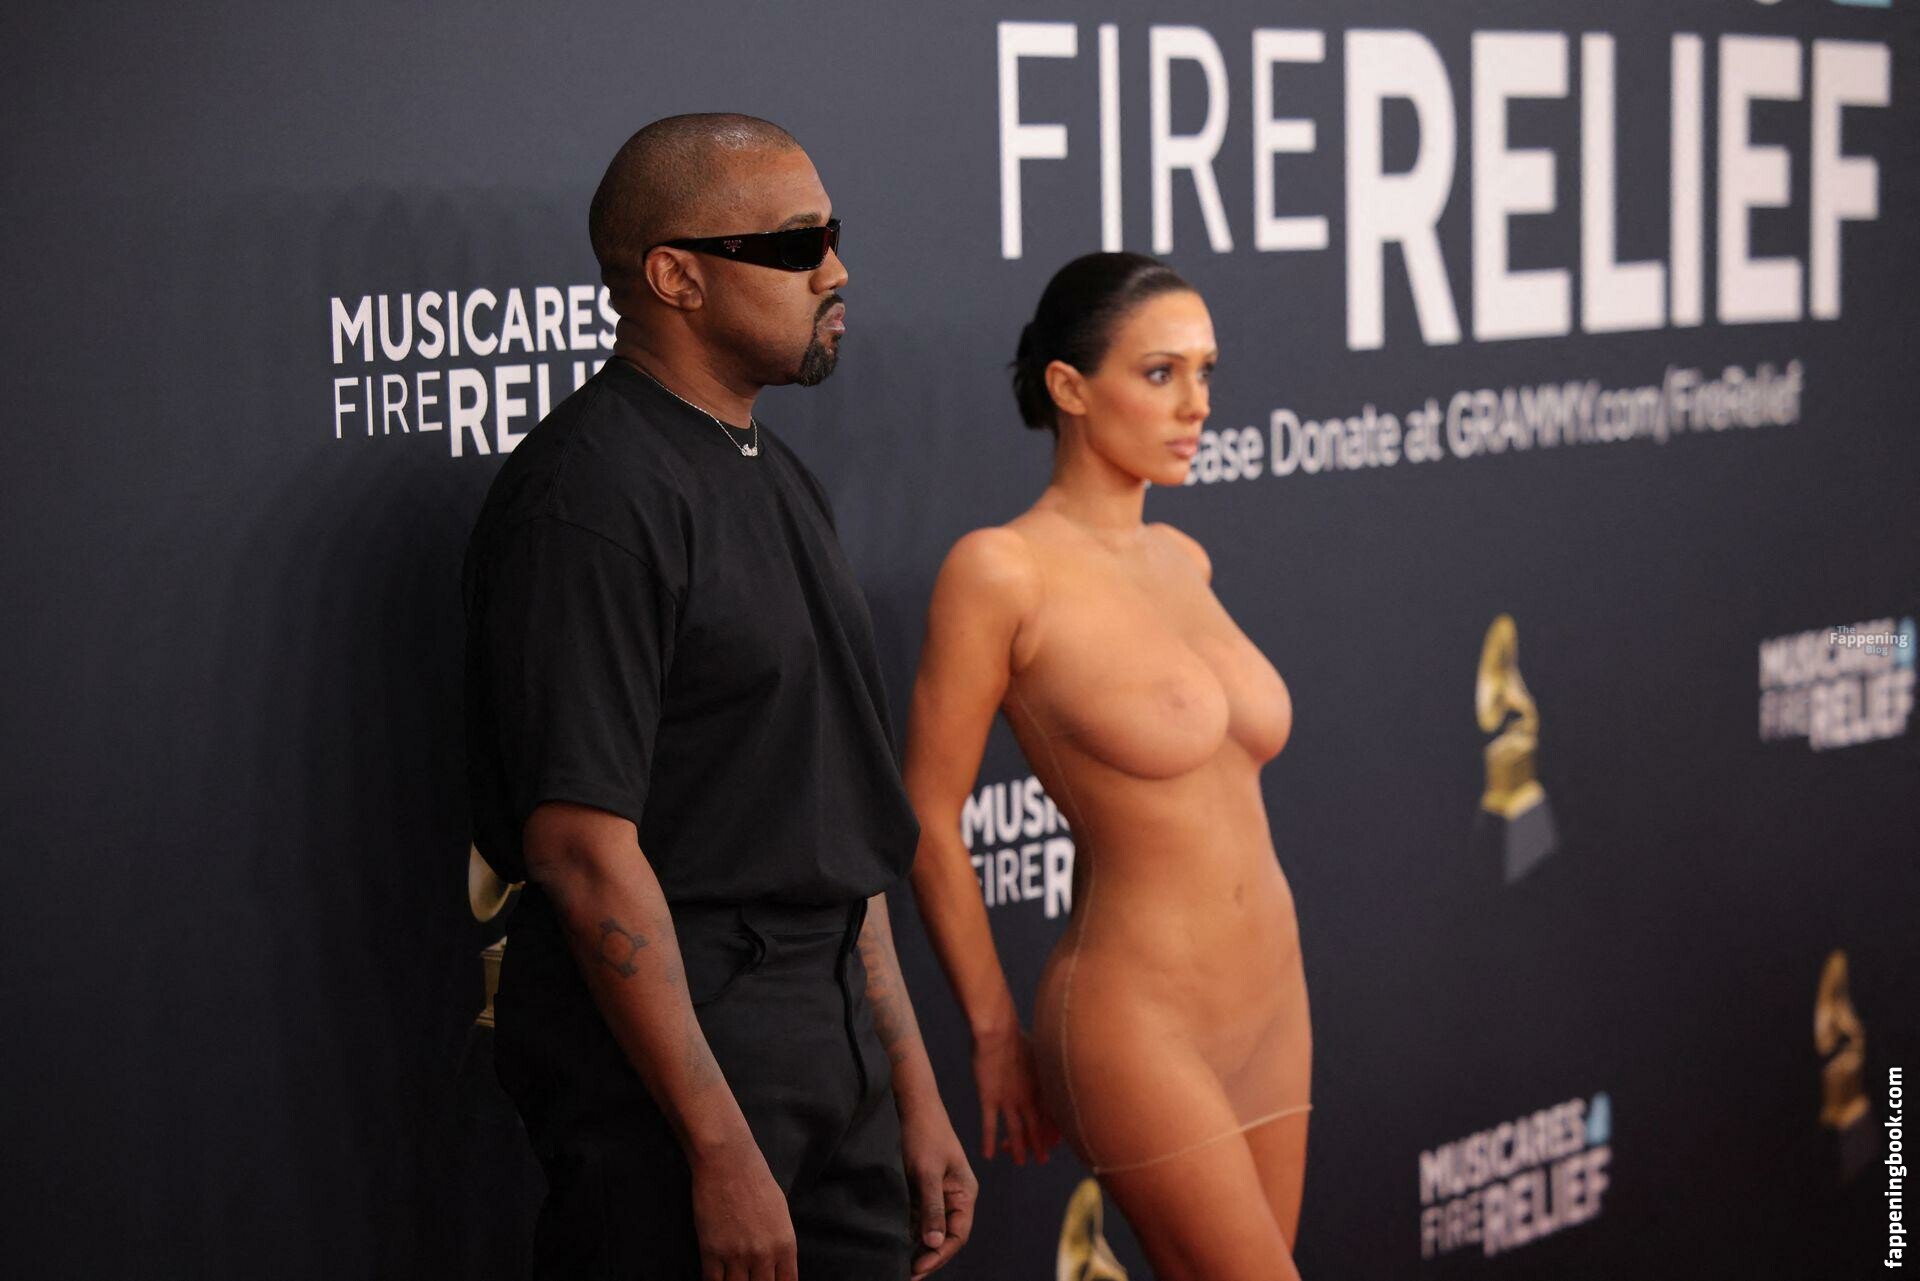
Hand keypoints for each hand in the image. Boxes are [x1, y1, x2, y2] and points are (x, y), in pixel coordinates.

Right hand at [689, 1135, 797, 1280]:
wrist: (728, 1163)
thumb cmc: (756, 1180)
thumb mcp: (780, 1212)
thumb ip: (779, 1242)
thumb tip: (776, 1264)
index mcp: (785, 1244)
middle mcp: (763, 1255)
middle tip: (749, 1279)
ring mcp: (737, 1255)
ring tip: (734, 1277)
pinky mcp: (711, 1252)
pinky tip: (716, 1277)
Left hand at [900, 1097, 977, 1278]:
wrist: (910, 1103)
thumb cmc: (924, 1133)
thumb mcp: (928, 1171)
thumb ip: (932, 1207)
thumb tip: (935, 1243)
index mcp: (965, 1193)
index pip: (957, 1235)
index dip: (939, 1255)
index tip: (917, 1269)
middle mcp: (953, 1196)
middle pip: (944, 1235)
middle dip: (927, 1256)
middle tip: (904, 1274)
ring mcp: (936, 1193)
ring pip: (927, 1228)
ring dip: (914, 1245)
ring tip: (895, 1262)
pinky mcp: (919, 1188)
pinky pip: (914, 1216)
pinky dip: (905, 1229)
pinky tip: (891, 1239)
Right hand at [971, 1025, 1060, 1164]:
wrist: (998, 1030)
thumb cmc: (1017, 1037)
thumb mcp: (1037, 1054)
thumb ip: (1043, 1069)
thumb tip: (1053, 1072)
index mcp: (1041, 1087)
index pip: (1051, 1117)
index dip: (1052, 1130)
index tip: (1053, 1141)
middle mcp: (1028, 1097)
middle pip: (1035, 1127)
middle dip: (1039, 1145)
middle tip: (1042, 1159)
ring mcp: (1008, 1099)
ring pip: (1015, 1130)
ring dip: (1018, 1148)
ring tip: (1020, 1162)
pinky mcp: (989, 1098)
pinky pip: (990, 1124)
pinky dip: (989, 1140)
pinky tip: (988, 1155)